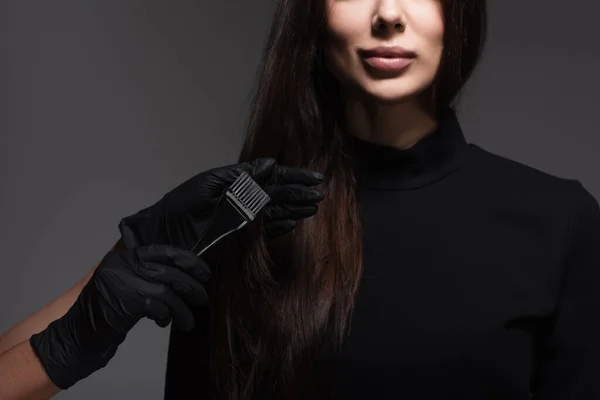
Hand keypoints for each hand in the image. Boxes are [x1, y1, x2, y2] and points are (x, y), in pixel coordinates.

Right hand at [29, 244, 209, 389]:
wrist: (79, 334)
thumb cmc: (107, 310)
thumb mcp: (126, 284)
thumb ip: (147, 274)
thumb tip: (184, 274)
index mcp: (124, 256)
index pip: (162, 250)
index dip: (188, 260)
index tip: (203, 271)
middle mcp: (122, 264)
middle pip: (168, 270)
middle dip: (190, 285)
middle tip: (203, 297)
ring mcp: (123, 281)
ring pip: (166, 290)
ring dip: (182, 308)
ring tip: (188, 320)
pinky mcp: (126, 300)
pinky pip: (157, 306)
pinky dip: (166, 316)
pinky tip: (164, 322)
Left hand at [118, 158, 323, 250]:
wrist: (162, 237)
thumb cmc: (181, 207)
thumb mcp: (211, 185)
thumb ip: (242, 178)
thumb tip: (270, 164)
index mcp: (235, 183)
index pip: (270, 177)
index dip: (293, 177)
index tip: (314, 178)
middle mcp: (241, 199)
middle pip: (276, 195)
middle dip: (298, 193)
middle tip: (319, 195)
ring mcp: (240, 219)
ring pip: (274, 211)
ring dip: (294, 209)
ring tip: (312, 207)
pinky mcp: (238, 237)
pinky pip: (264, 230)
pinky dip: (279, 226)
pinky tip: (292, 222)